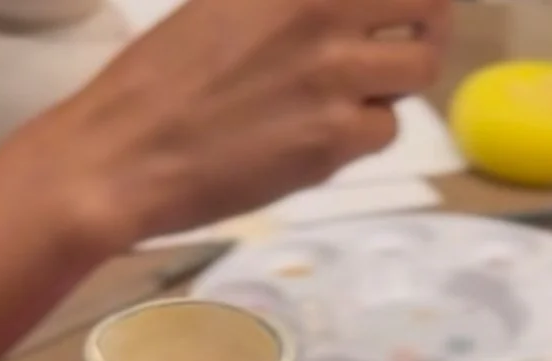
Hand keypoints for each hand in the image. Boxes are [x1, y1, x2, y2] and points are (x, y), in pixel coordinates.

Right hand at [39, 0, 449, 247]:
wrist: (122, 155)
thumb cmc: (158, 79)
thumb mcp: (223, 3)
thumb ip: (285, 2)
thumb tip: (334, 7)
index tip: (400, 3)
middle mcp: (321, 11)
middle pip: (429, 2)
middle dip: (428, 19)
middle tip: (409, 34)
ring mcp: (334, 76)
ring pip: (417, 69)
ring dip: (399, 79)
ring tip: (363, 89)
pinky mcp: (333, 139)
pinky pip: (385, 130)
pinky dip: (365, 133)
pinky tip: (324, 133)